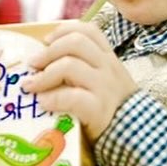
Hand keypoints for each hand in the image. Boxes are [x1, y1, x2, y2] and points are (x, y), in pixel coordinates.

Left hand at [23, 21, 137, 142]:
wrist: (134, 134)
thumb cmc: (110, 107)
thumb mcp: (102, 81)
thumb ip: (82, 69)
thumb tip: (41, 64)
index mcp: (107, 57)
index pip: (88, 31)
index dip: (63, 31)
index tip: (46, 41)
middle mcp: (107, 67)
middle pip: (75, 43)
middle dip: (48, 52)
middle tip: (32, 65)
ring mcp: (104, 87)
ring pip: (69, 65)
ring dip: (44, 75)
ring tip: (31, 86)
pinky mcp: (99, 109)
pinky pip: (72, 97)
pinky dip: (53, 98)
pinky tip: (44, 103)